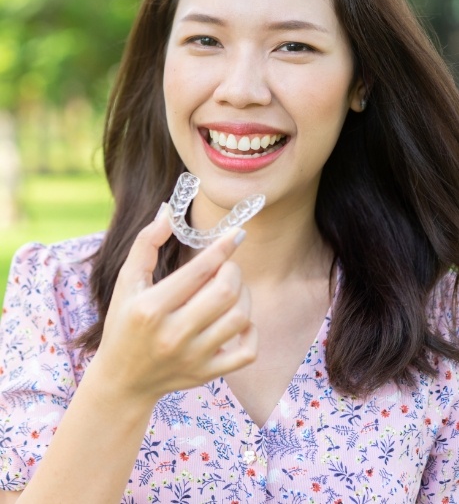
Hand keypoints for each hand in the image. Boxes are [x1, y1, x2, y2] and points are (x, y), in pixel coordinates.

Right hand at [89, 206, 256, 404]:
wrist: (123, 380)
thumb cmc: (124, 323)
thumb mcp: (126, 282)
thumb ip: (145, 244)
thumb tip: (168, 211)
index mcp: (150, 309)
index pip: (198, 271)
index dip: (222, 247)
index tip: (237, 233)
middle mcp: (173, 335)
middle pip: (225, 292)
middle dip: (233, 271)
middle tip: (226, 267)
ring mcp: (192, 357)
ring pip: (240, 317)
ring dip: (243, 295)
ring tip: (231, 290)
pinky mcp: (207, 374)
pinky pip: (247, 352)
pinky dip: (250, 331)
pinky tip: (238, 321)